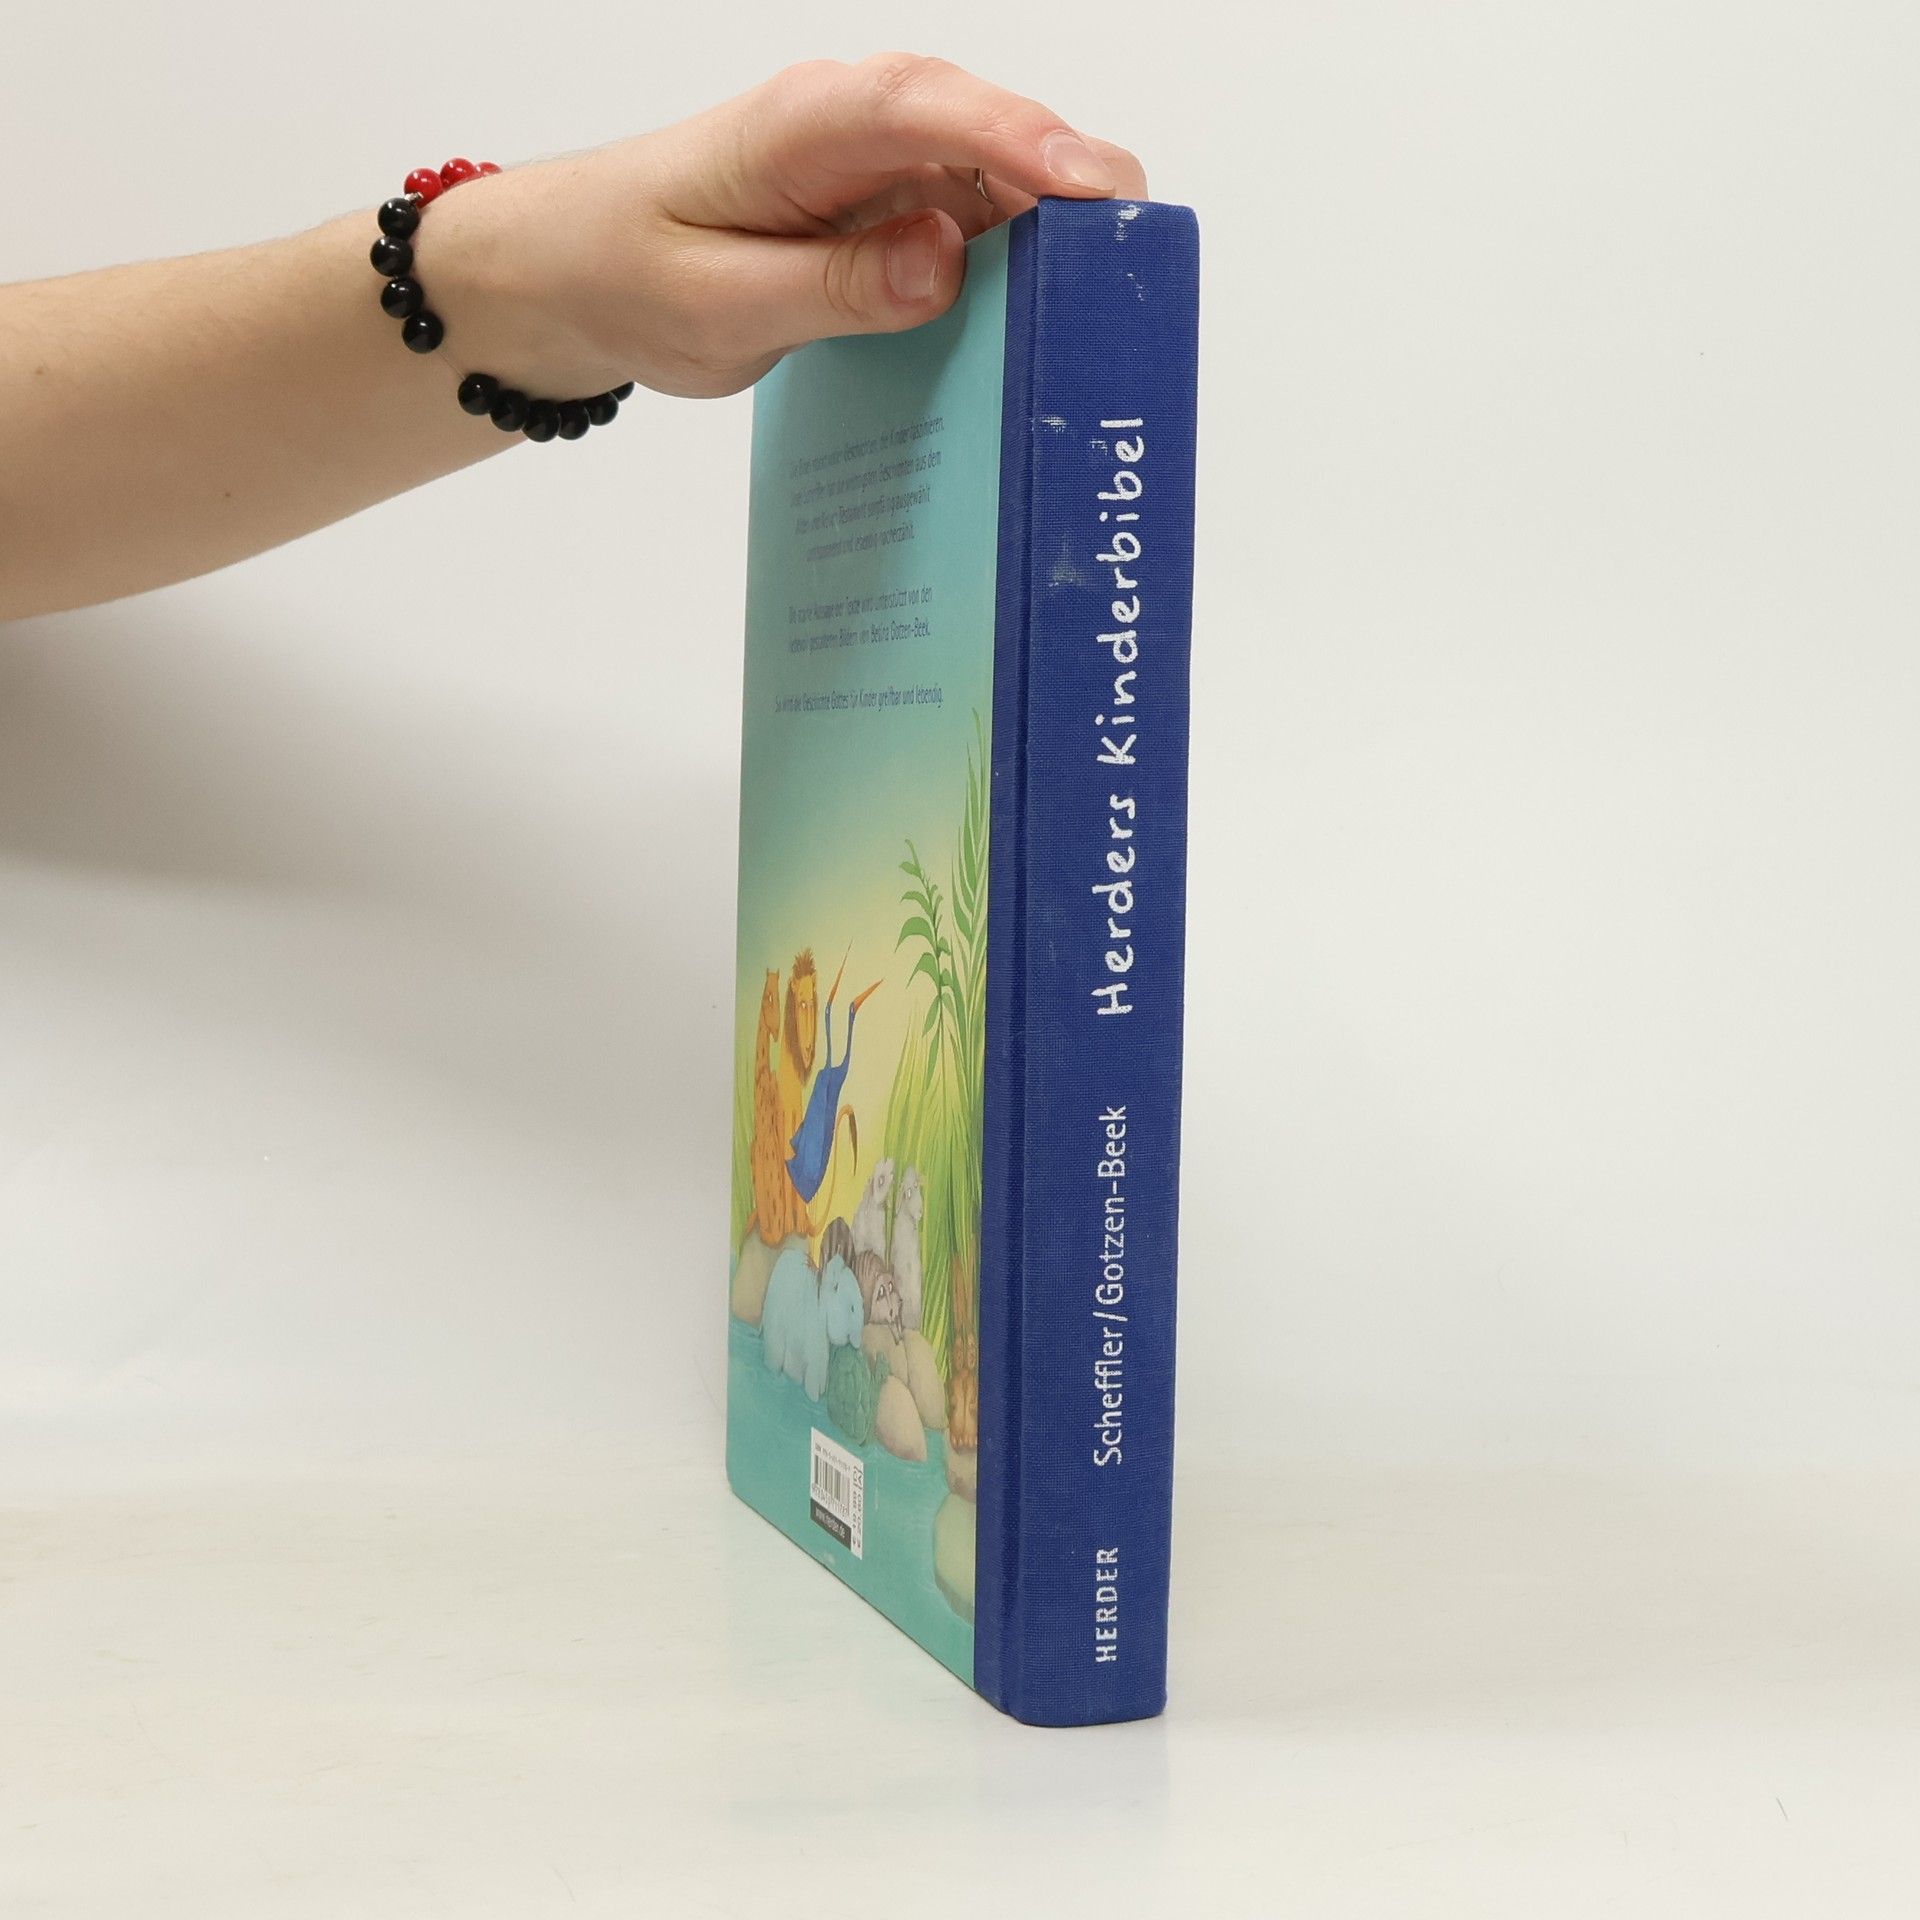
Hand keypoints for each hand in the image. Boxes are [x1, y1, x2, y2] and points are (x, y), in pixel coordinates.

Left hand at [415, 55, 1147, 400]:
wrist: (576, 270)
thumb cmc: (630, 274)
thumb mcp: (717, 304)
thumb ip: (833, 288)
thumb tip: (944, 261)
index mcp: (804, 125)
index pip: (924, 110)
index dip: (1017, 143)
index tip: (1092, 191)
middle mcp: (857, 128)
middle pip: (992, 134)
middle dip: (1074, 191)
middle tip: (1134, 272)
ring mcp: (883, 167)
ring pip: (999, 183)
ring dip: (1056, 241)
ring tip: (1108, 315)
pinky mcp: (892, 212)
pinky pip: (975, 226)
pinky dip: (1016, 269)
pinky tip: (1044, 325)